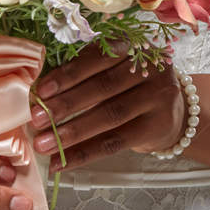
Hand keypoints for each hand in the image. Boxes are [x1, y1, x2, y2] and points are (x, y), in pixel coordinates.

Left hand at [30, 41, 185, 171]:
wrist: (173, 110)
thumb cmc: (130, 86)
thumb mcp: (113, 69)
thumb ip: (84, 74)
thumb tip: (39, 95)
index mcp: (132, 46)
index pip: (98, 58)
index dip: (68, 74)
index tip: (41, 91)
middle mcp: (150, 69)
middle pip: (103, 87)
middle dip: (65, 104)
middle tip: (36, 119)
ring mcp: (158, 97)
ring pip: (108, 116)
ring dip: (71, 133)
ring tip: (43, 144)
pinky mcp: (158, 126)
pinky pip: (115, 142)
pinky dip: (84, 154)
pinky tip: (61, 162)